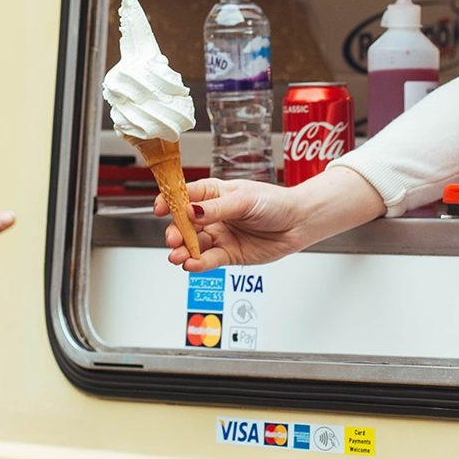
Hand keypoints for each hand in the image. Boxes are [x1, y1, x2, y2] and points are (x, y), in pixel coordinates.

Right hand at [157, 169, 385, 270]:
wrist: (299, 223)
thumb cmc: (275, 203)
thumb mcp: (245, 200)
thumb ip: (217, 208)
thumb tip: (191, 210)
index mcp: (213, 194)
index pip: (184, 196)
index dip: (169, 202)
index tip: (159, 209)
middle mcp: (212, 215)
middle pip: (184, 224)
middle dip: (175, 232)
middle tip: (173, 239)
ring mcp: (219, 235)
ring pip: (193, 244)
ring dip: (183, 251)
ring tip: (178, 256)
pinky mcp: (228, 254)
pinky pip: (208, 260)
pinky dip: (198, 263)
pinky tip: (192, 264)